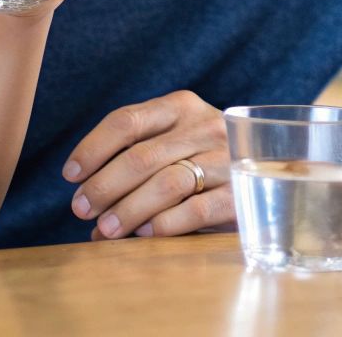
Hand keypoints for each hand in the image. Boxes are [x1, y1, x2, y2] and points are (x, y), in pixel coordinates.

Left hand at [64, 90, 231, 239]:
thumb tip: (91, 220)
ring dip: (129, 209)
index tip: (70, 175)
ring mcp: (227, 158)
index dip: (92, 148)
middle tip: (81, 209)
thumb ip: (134, 167)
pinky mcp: (242, 192)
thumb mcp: (172, 147)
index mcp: (180, 106)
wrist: (272, 169)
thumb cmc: (203, 162)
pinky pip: (198, 209)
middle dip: (104, 185)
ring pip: (167, 183)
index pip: (127, 120)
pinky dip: (166, 223)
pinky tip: (146, 234)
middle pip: (141, 156)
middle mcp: (205, 125)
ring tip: (106, 229)